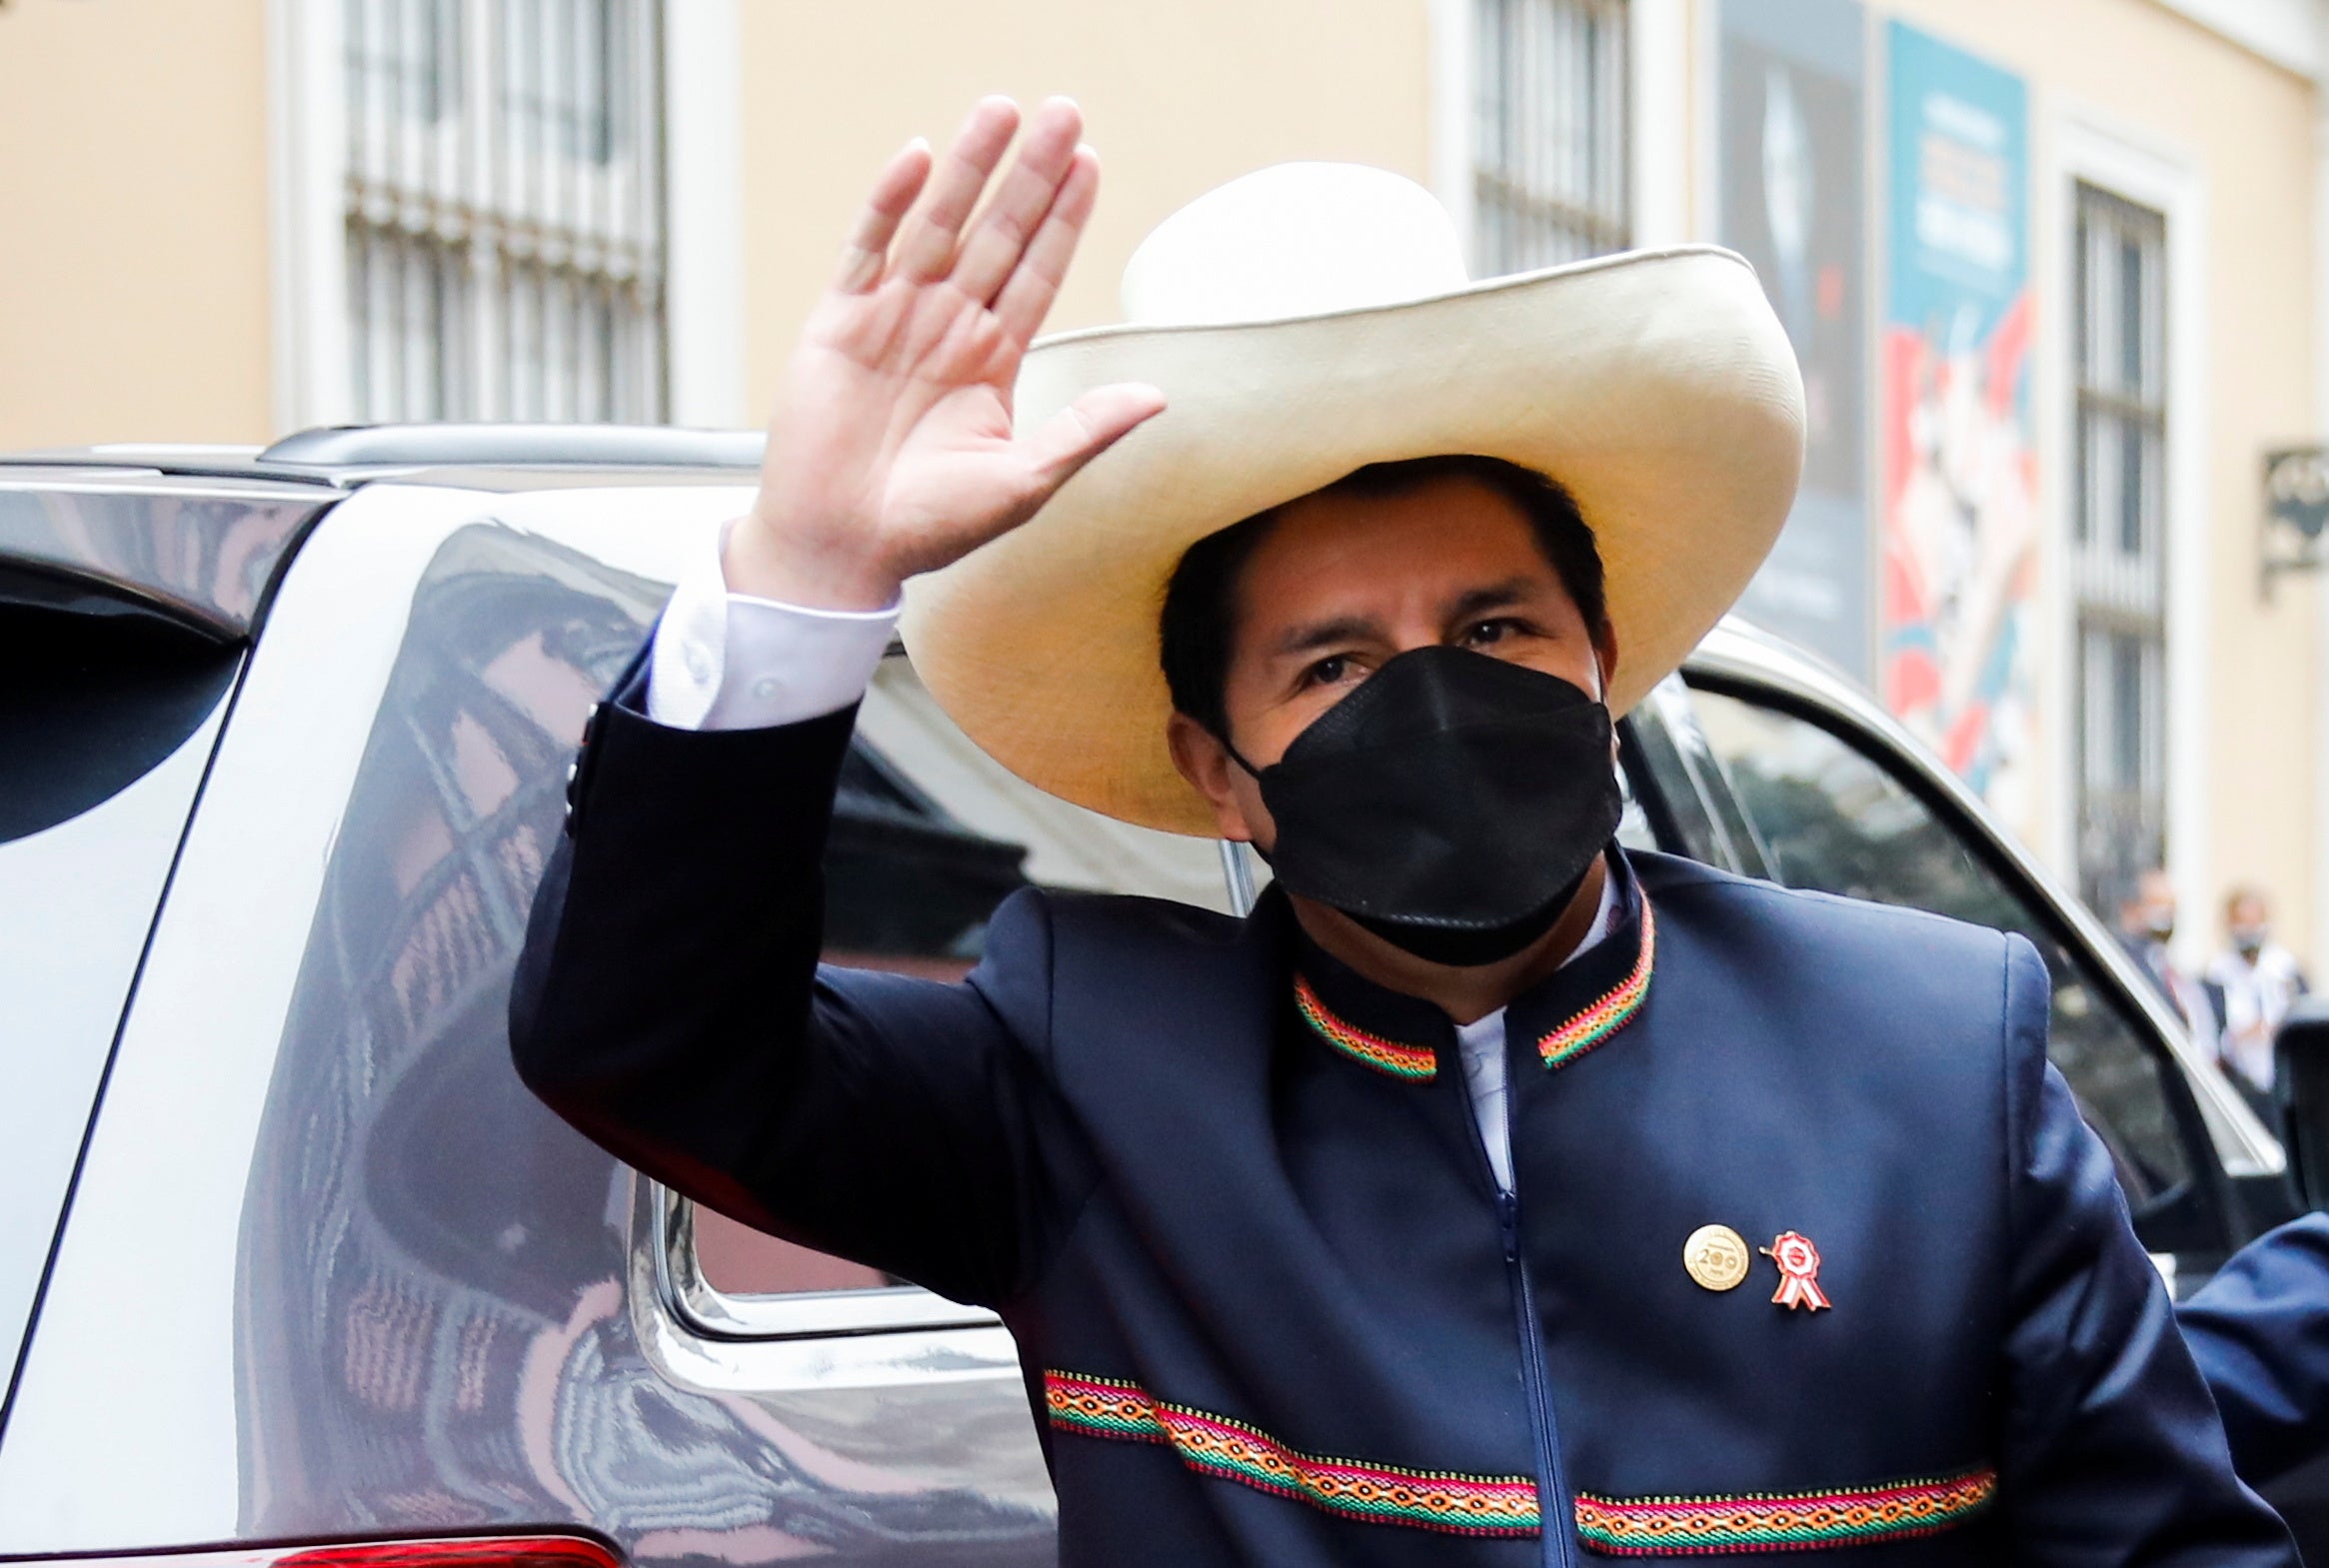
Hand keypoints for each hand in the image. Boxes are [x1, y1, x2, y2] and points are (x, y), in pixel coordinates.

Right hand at [726, 96, 1166, 610]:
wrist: (841, 550)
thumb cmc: (929, 528)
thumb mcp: (1023, 481)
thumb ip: (1084, 431)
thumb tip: (1156, 397)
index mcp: (993, 358)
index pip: (1038, 272)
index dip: (1064, 219)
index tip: (1091, 164)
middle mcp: (947, 327)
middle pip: (998, 233)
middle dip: (1030, 174)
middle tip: (1063, 111)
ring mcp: (893, 317)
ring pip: (939, 224)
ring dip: (969, 168)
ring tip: (1000, 110)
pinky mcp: (839, 322)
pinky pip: (867, 249)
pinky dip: (889, 204)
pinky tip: (918, 160)